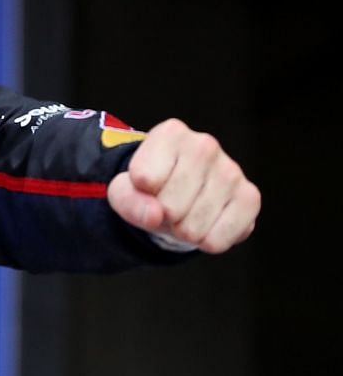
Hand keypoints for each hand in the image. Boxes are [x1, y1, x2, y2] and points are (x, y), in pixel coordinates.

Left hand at [107, 118, 259, 253]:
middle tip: (169, 204)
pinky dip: (206, 241)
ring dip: (184, 230)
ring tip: (187, 212)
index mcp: (171, 133)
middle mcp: (205, 146)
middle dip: (164, 216)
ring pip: (193, 227)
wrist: (181, 196)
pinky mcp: (250, 198)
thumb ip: (129, 201)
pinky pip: (218, 240)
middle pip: (171, 206)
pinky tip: (207, 223)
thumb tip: (156, 215)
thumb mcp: (125, 191)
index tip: (147, 185)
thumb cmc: (151, 188)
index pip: (144, 179)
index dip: (140, 193)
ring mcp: (232, 171)